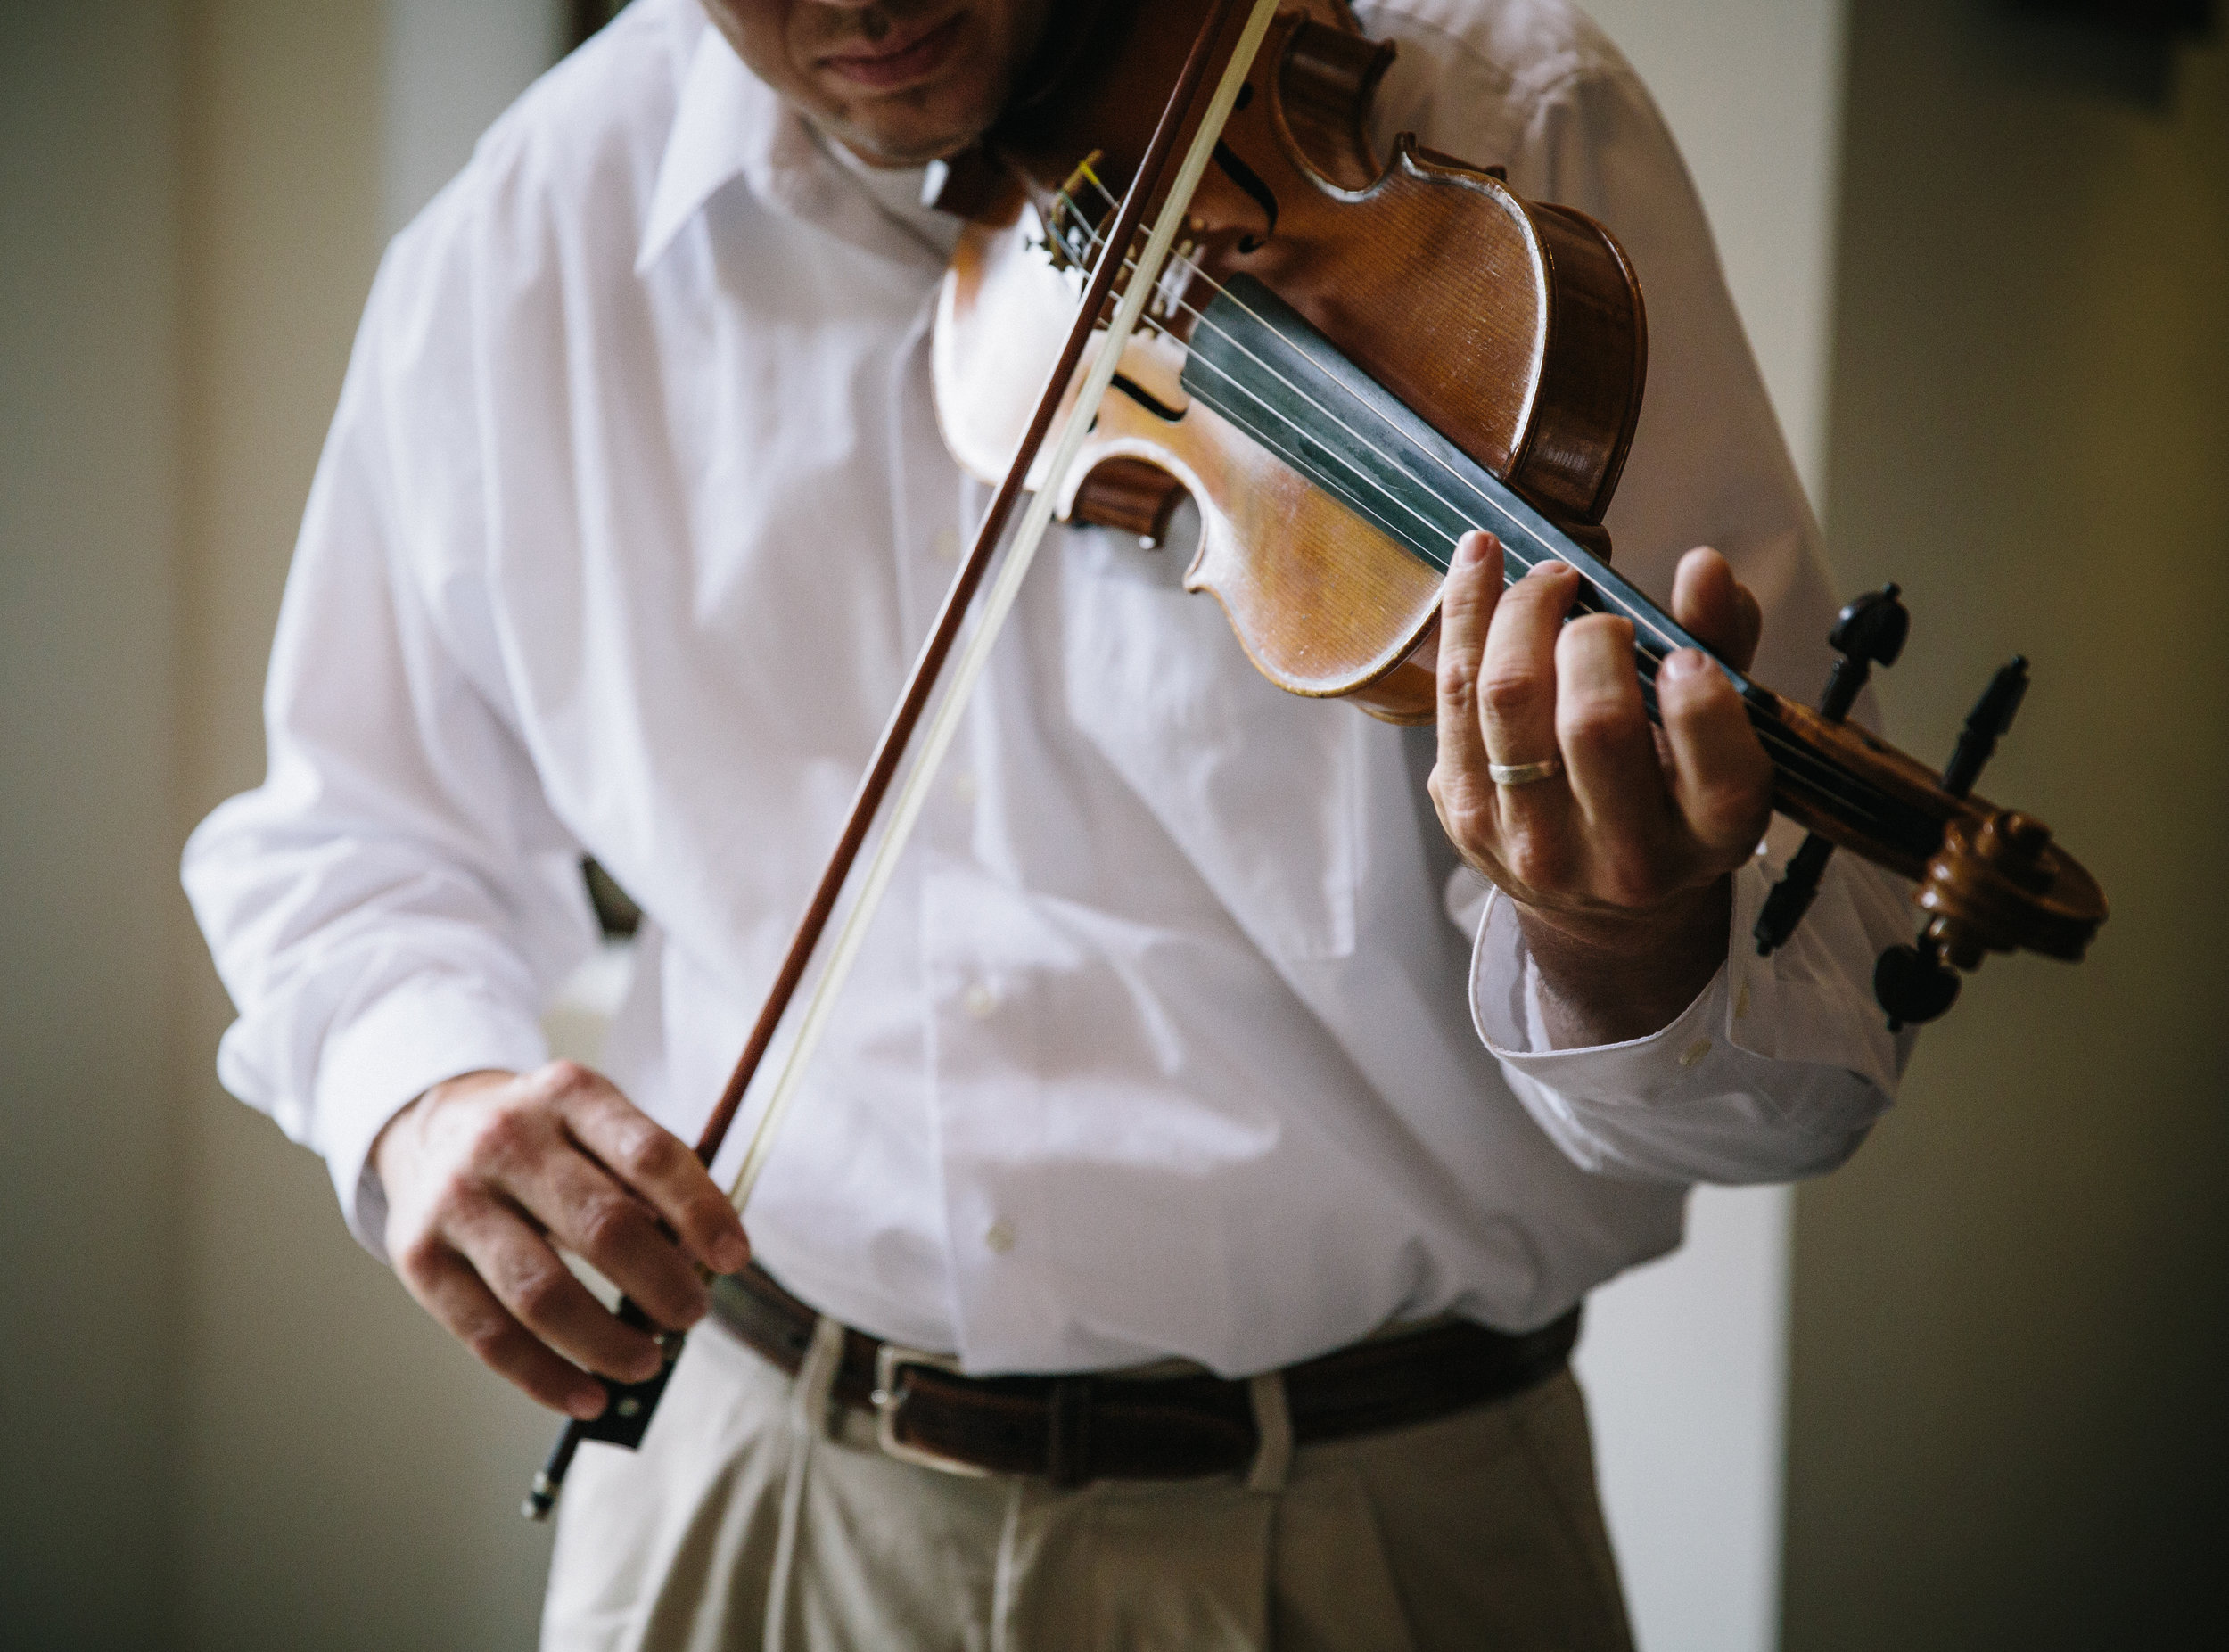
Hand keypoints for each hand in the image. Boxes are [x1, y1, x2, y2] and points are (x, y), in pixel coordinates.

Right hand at [372, 1061, 750, 1417]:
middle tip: (693, 1315)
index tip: (735, 1258)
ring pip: (541, 1293)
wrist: (433, 1126)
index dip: (700, 1211)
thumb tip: (700, 1263)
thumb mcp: (597, 1124)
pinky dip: (545, 1377)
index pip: (649, 1154)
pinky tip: (588, 1396)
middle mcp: (507, 1139)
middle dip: (662, 1284)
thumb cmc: (546, 1140)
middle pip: (601, 1225)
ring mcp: (457, 1198)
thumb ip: (649, 1180)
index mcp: (569, 1094)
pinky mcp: (419, 1257)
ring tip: (648, 1363)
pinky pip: (489, 1335)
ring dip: (607, 1342)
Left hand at [1428, 531, 1771, 1043]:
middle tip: (1602, 608)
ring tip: (1548, 575)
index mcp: (1710, 837)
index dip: (1701, 705)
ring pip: (1507, 698)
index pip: (1717, 776)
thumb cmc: (1670, 789)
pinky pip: (1452, 695)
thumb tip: (1704, 567)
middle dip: (1595, 637)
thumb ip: (1723, 646)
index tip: (1683, 659)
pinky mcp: (1463, 814)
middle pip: (1595, 724)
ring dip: (1522, 611)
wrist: (1596, 899)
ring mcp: (1532, 843)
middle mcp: (1623, 857)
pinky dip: (1465, 613)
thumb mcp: (1723, 732)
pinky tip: (1481, 560)